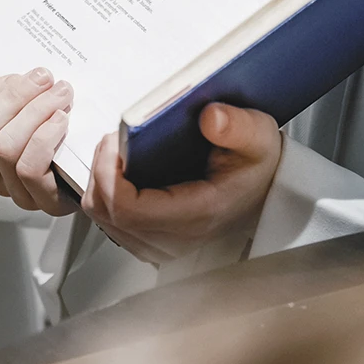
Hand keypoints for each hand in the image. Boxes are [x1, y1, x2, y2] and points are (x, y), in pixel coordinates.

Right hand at [0, 61, 77, 215]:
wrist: (101, 163)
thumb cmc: (58, 127)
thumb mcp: (23, 99)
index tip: (19, 75)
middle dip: (16, 97)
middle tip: (47, 79)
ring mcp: (16, 191)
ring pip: (5, 148)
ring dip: (36, 113)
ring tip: (62, 96)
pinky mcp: (45, 202)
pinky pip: (30, 169)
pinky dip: (46, 138)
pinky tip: (63, 122)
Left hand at [79, 104, 281, 263]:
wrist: (262, 190)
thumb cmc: (254, 165)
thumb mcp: (258, 136)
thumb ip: (238, 126)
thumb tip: (211, 118)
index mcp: (196, 215)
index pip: (127, 209)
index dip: (109, 172)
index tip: (116, 141)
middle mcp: (173, 239)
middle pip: (105, 211)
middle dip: (100, 168)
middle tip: (117, 139)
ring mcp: (158, 245)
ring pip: (101, 217)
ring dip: (100, 179)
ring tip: (119, 152)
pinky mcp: (148, 242)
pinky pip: (107, 220)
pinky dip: (106, 191)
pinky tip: (123, 170)